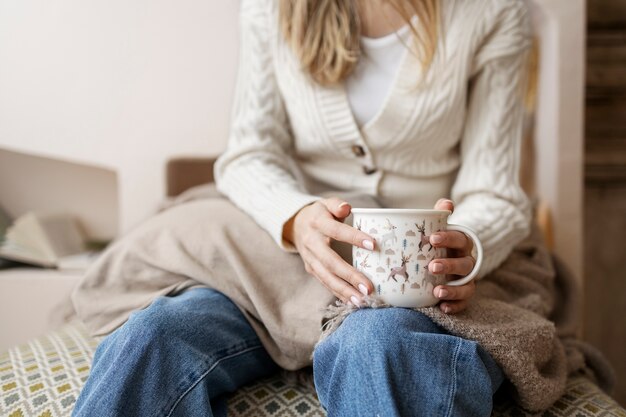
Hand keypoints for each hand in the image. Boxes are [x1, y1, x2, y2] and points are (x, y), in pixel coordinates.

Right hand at [284, 198, 375, 305]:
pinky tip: (353, 302)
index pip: (336, 230)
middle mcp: (311, 243)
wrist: (296, 225)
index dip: (353, 237)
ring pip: (326, 277)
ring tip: (362, 300)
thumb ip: (336, 204)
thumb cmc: (320, 214)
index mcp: (317, 223)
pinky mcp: (311, 269)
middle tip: (368, 287)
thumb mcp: (326, 203)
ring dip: (344, 290)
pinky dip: (339, 294)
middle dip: (349, 275)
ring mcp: (310, 258)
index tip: (373, 245)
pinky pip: (325, 283)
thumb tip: (346, 208)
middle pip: (330, 261)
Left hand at [428, 198, 475, 313]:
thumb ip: (439, 215)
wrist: (447, 258)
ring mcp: (466, 280)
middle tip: (432, 266)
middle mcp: (467, 262)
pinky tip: (442, 307)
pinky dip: (455, 306)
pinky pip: (464, 303)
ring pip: (467, 285)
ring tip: (437, 291)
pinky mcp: (463, 295)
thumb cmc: (439, 243)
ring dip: (453, 289)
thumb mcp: (438, 228)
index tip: (432, 238)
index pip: (460, 238)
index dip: (448, 238)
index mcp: (461, 244)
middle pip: (464, 264)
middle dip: (449, 265)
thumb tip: (446, 202)